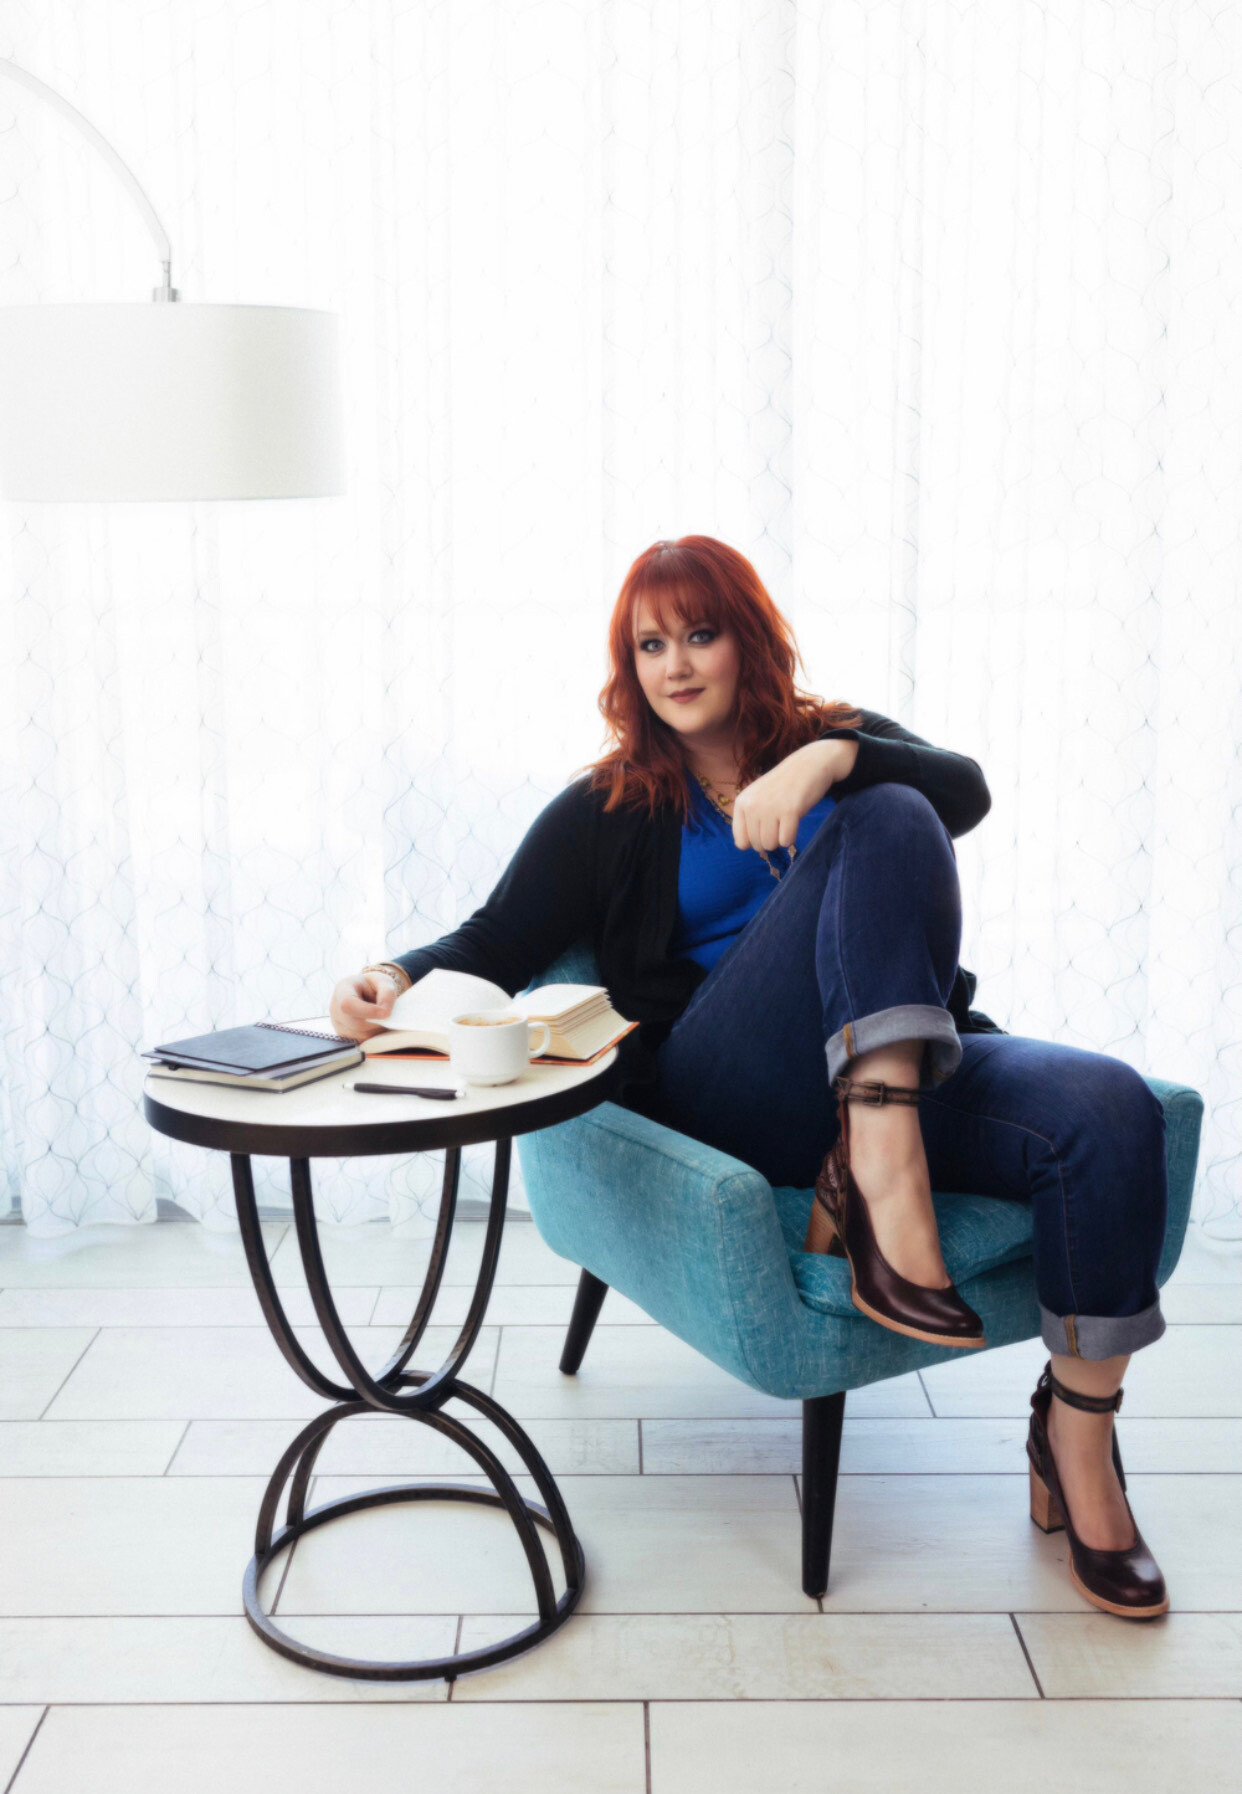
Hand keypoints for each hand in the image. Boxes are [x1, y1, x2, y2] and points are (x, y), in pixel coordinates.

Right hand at [329, 970, 403, 1041]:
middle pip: (356, 1024)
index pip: (348, 1004)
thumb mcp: (383, 981)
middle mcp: (335, 1008)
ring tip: (382, 1018)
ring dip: (377, 1030)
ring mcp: (338, 1025)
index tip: (386, 1013)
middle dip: (377, 1022)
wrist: (365, 992)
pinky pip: (363, 1042)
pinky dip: (374, 1036)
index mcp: (343, 989)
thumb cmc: (373, 986)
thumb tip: (386, 1012)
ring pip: (361, 1036)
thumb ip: (387, 993)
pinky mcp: (345, 1037)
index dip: (368, 1011)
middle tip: (389, 1015)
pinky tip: (377, 1025)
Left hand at [731, 738, 858, 852]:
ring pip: (771, 845)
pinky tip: (794, 820)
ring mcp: (770, 808)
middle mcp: (752, 805)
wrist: (810, 764)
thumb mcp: (758, 797)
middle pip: (757, 845)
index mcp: (742, 802)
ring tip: (786, 819)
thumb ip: (748, 818)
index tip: (766, 828)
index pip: (741, 842)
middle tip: (780, 821)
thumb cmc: (784, 786)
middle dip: (771, 839)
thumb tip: (744, 846)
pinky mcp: (789, 811)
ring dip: (781, 838)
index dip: (755, 840)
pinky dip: (792, 837)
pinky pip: (786, 841)